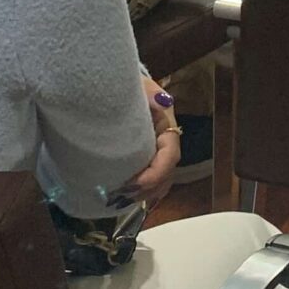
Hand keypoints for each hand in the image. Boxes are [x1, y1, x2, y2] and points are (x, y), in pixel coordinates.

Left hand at [116, 75, 181, 204]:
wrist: (117, 89)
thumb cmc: (128, 88)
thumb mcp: (139, 86)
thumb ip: (149, 92)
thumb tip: (162, 100)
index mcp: (167, 127)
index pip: (171, 155)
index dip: (156, 173)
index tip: (134, 183)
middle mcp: (165, 144)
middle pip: (166, 174)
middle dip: (148, 190)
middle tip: (122, 197)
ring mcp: (156, 154)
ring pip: (160, 182)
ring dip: (144, 196)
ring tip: (121, 201)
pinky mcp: (144, 161)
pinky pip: (149, 183)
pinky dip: (141, 195)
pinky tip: (125, 201)